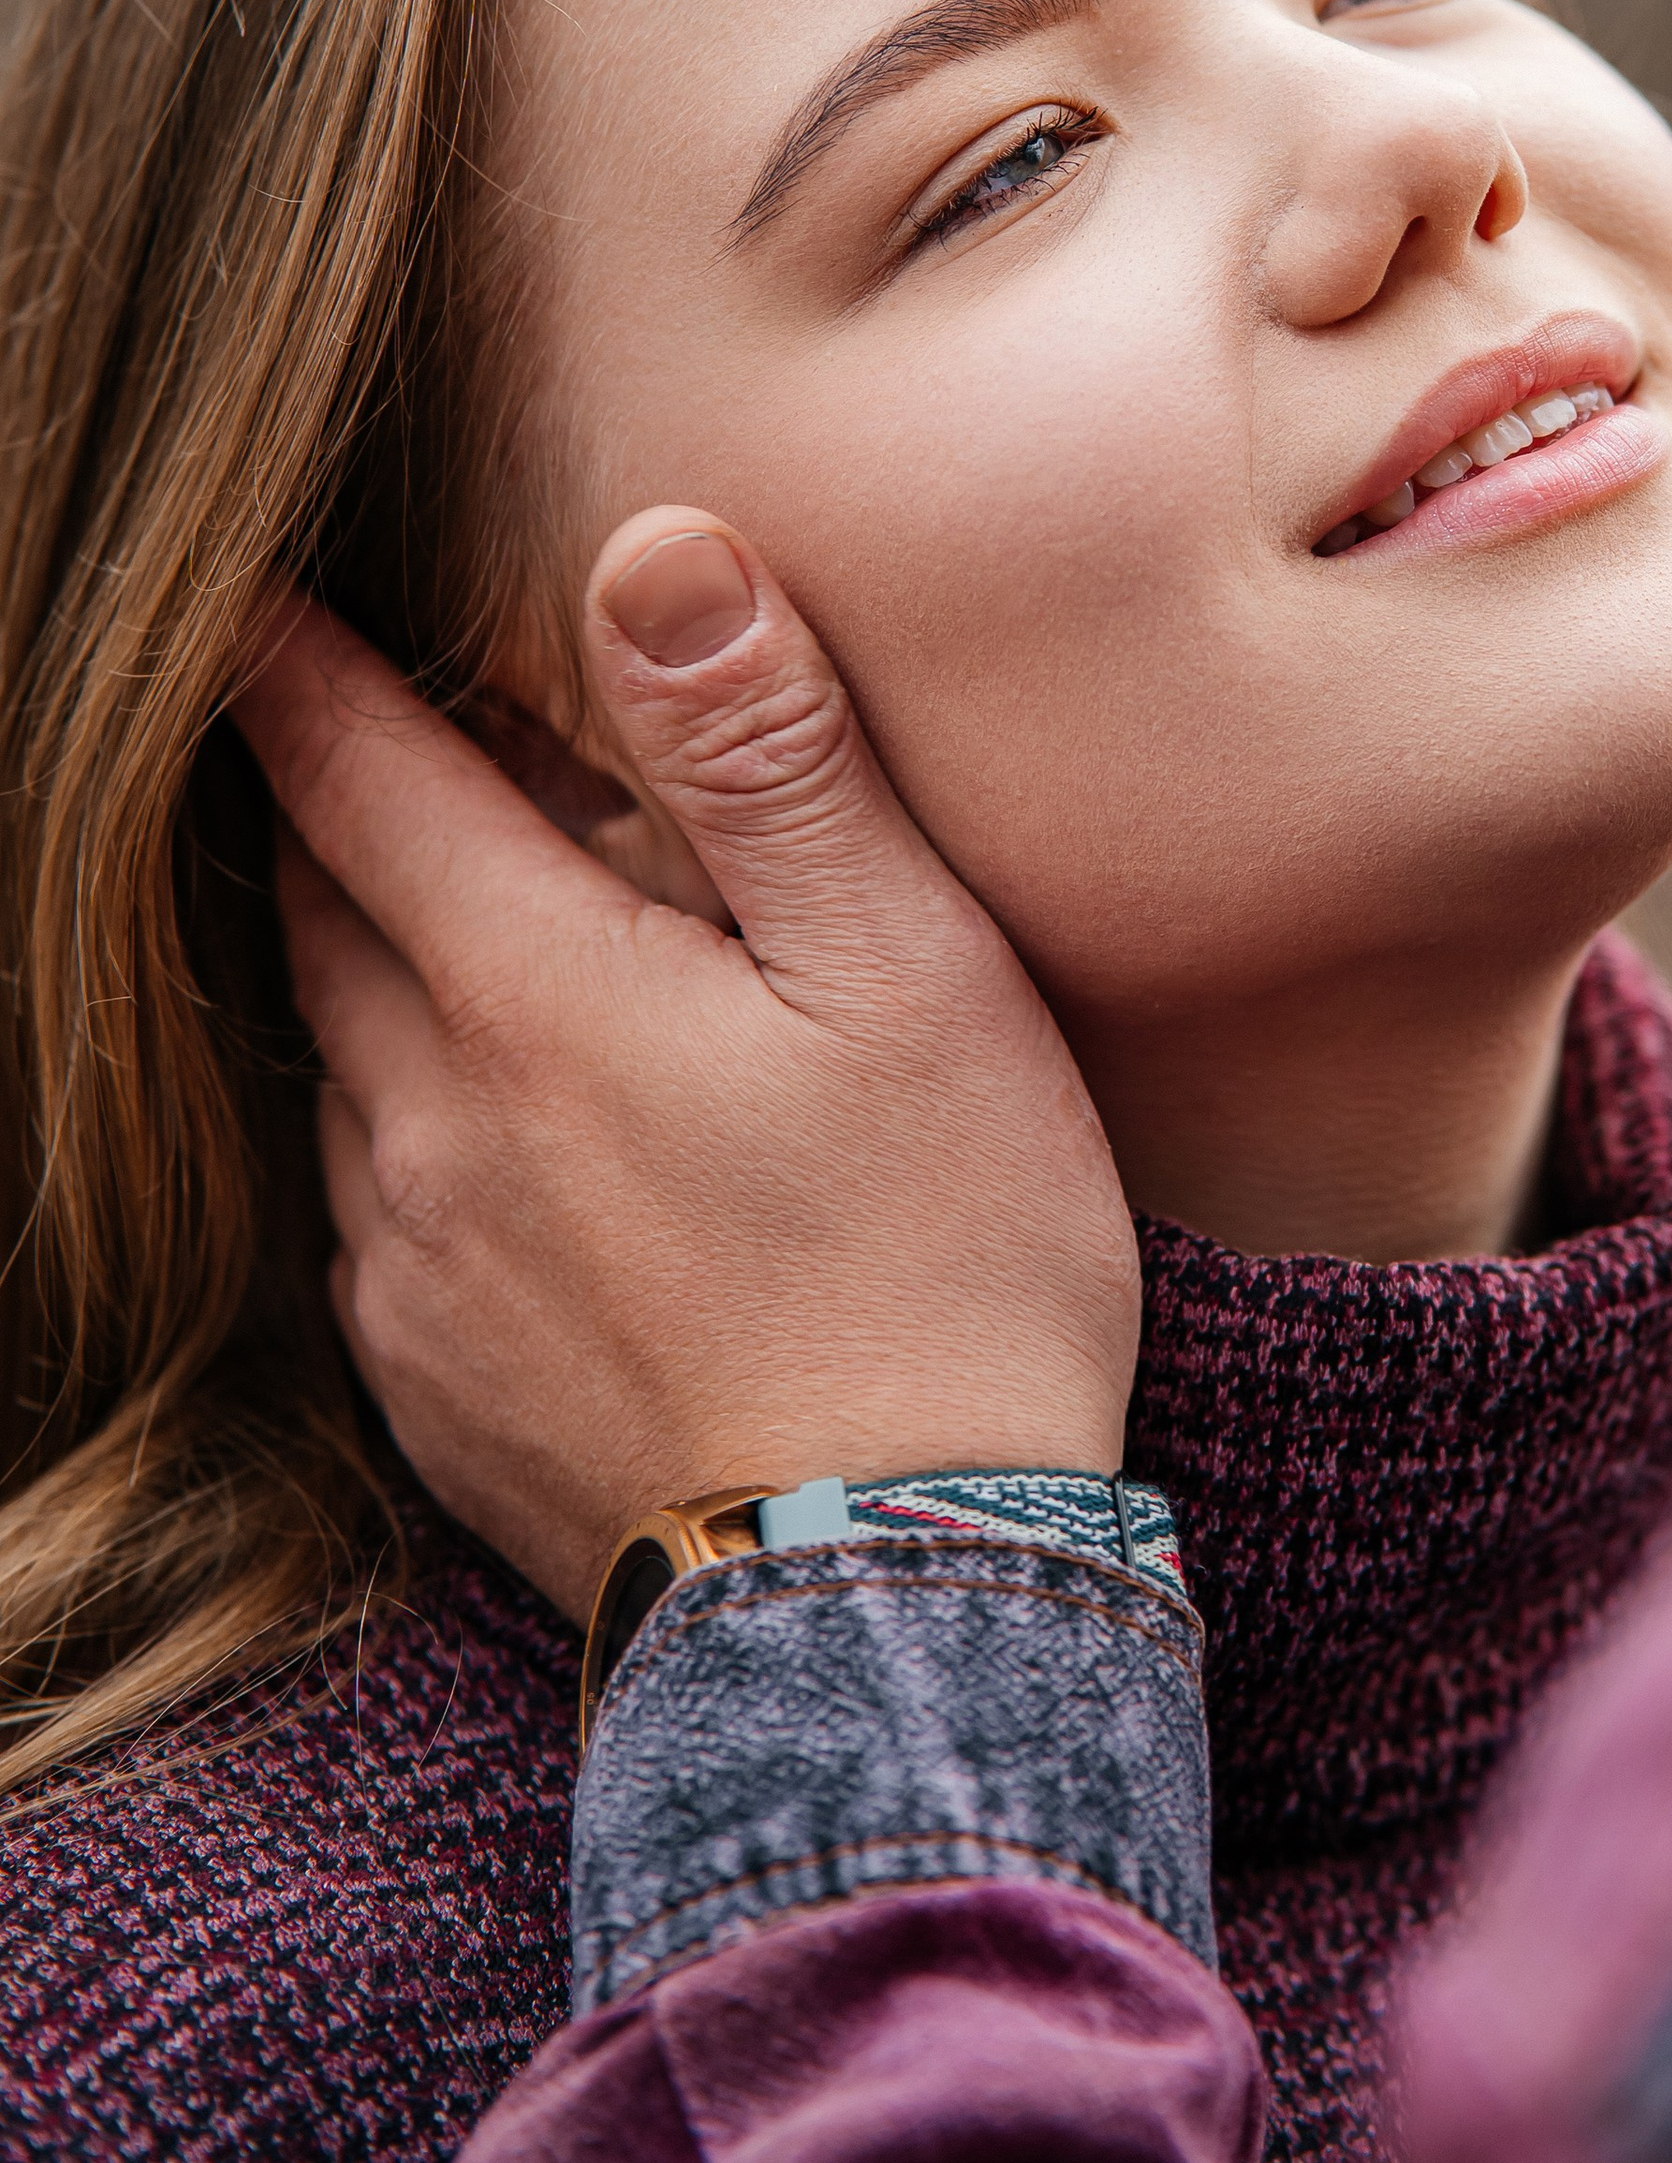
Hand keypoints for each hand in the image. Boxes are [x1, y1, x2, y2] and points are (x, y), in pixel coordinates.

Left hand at [233, 512, 1140, 1618]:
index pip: (357, 778)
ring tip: (478, 944)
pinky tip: (517, 1153)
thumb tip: (655, 556)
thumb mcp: (908, 974)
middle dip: (336, 814)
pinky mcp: (434, 1397)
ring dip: (378, 980)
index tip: (234, 593)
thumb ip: (769, 759)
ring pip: (341, 1071)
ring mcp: (416, 1277)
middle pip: (321, 919)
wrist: (899, 1606)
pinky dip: (416, 1136)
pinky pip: (374, 1218)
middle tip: (382, 744)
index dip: (293, 671)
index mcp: (532, 996)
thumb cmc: (945, 1264)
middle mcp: (428, 1129)